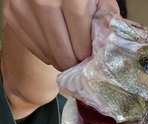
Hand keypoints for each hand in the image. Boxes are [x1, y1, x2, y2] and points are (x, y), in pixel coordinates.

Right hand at [3, 0, 119, 70]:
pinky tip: (55, 48)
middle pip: (61, 47)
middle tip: (80, 66)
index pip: (79, 33)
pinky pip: (33, 48)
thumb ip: (107, 20)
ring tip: (70, 58)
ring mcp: (24, 5)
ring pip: (47, 51)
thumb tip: (109, 47)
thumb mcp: (99, 0)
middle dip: (74, 62)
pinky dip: (47, 54)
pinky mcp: (12, 14)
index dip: (85, 51)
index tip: (89, 59)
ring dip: (60, 61)